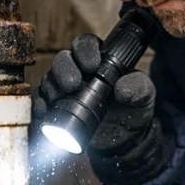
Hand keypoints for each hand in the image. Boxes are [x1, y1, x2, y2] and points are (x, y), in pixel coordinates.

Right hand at [32, 33, 155, 153]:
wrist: (124, 139)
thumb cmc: (133, 110)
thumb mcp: (143, 98)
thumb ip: (138, 89)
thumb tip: (122, 88)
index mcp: (99, 60)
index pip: (85, 45)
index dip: (85, 51)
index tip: (92, 66)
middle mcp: (78, 70)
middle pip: (62, 60)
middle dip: (64, 70)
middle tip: (73, 85)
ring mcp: (64, 89)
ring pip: (49, 80)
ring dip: (52, 88)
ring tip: (61, 99)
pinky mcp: (55, 108)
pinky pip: (41, 103)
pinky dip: (41, 106)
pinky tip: (46, 112)